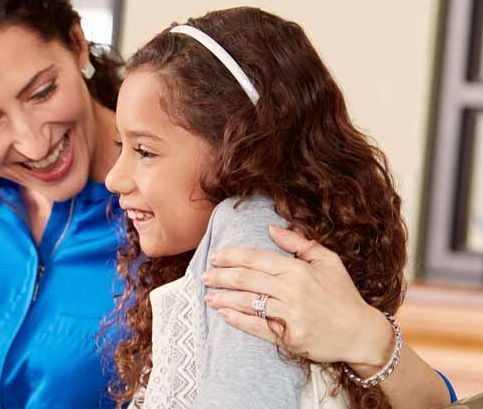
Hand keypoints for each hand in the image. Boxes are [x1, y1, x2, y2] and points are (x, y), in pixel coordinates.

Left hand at [201, 225, 393, 368]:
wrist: (361, 333)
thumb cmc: (343, 295)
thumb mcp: (328, 261)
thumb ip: (299, 243)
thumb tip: (271, 228)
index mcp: (298, 270)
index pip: (255, 259)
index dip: (231, 257)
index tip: (215, 257)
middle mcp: (292, 291)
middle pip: (246, 280)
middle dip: (220, 276)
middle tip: (204, 276)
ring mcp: (290, 316)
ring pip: (247, 303)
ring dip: (223, 299)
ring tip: (208, 296)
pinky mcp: (289, 337)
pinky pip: (257, 327)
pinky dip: (238, 320)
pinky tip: (224, 314)